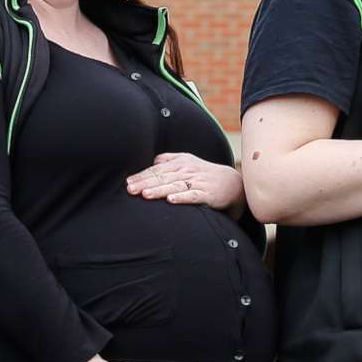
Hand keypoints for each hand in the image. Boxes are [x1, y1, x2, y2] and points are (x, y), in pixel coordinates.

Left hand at [126, 152, 241, 209]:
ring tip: (145, 194)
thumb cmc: (205, 174)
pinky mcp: (208, 194)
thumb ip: (169, 160)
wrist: (233, 183)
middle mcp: (187, 170)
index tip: (128, 182)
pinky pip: (193, 195)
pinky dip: (182, 198)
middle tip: (130, 190)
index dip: (142, 175)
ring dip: (159, 190)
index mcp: (181, 162)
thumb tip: (151, 162)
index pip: (157, 169)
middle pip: (163, 177)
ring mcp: (198, 182)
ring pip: (175, 186)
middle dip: (145, 183)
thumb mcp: (188, 162)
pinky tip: (171, 200)